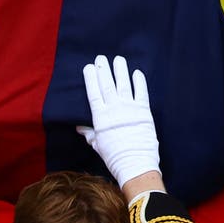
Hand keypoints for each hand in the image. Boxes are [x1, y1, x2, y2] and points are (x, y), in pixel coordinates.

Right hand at [77, 54, 160, 189]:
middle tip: (101, 57)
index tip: (89, 66)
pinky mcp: (144, 111)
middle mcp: (114, 109)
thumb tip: (79, 126)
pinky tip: (137, 72)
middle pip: (107, 84)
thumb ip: (89, 133)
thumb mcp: (97, 145)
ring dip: (121, 70)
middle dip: (103, 69)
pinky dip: (139, 81)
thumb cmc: (114, 157)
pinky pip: (141, 92)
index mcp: (101, 117)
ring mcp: (129, 109)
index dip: (91, 78)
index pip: (93, 92)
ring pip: (124, 84)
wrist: (135, 165)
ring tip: (118, 59)